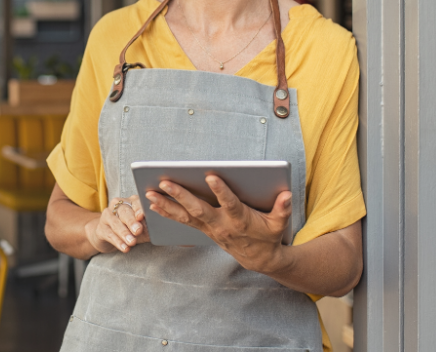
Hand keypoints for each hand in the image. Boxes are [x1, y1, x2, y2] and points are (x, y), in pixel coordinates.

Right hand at [84, 195, 149, 253]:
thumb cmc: (130, 229)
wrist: (108, 235)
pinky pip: (109, 234)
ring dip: (124, 233)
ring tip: (132, 242)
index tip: (142, 216)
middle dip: (131, 222)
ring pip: (116, 223)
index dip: (138, 209)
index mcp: (130, 202)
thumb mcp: (141, 228)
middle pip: (124, 211)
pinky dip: (118, 242)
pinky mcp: (100, 228)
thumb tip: (157, 230)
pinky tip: (124, 248)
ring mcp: (107, 216)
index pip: (135, 202)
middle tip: (138, 230)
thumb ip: (147, 227)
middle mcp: (117, 205)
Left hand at [145, 175, 291, 273]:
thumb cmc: (269, 236)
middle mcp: (221, 224)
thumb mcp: (279, 224)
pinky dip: (166, 212)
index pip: (230, 204)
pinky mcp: (202, 229)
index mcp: (240, 220)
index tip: (211, 175)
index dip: (221, 191)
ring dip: (166, 205)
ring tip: (149, 193)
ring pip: (184, 216)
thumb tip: (287, 194)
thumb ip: (282, 209)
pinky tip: (152, 203)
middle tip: (164, 182)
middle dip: (180, 195)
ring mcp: (209, 228)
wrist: (258, 259)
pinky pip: (181, 220)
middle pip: (198, 209)